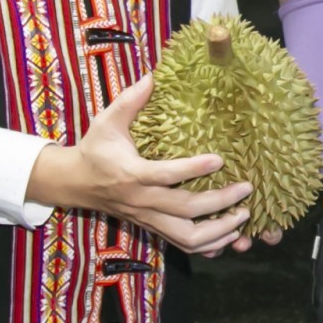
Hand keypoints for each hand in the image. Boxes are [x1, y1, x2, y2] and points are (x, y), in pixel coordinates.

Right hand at [26, 75, 255, 255]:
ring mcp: (147, 218)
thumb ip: (129, 100)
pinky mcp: (152, 228)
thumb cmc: (95, 149)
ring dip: (219, 231)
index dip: (193, 170)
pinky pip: (182, 245)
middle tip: (247, 188)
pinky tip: (229, 236)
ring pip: (186, 237)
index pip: (165, 175)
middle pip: (184, 210)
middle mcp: (141, 201)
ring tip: (244, 216)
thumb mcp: (106, 121)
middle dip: (219, 203)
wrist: (75, 184)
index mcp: (131, 174)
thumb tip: (152, 76)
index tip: (220, 159)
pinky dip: (208, 246)